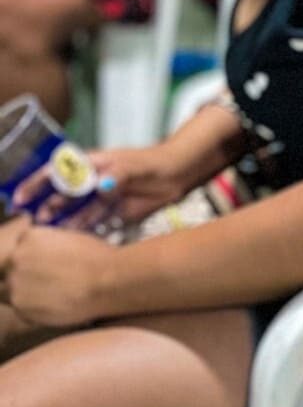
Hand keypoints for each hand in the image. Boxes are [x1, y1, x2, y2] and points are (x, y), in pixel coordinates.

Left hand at [0, 218, 115, 328]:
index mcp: (29, 237)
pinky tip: (56, 307)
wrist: (107, 281)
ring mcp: (15, 282)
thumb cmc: (99, 259)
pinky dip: (35, 311)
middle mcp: (16, 257)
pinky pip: (21, 310)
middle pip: (9, 270)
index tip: (42, 269)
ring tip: (53, 298)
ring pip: (9, 292)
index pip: (18, 250)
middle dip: (24, 278)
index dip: (30, 261)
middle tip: (48, 285)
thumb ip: (49, 247)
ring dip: (26, 296)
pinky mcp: (20, 305)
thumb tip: (47, 257)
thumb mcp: (71, 240)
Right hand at [14, 144, 185, 230]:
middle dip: (47, 208)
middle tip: (37, 224)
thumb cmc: (152, 164)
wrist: (177, 175)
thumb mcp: (133, 167)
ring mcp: (100, 197)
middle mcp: (91, 181)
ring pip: (75, 212)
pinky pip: (92, 222)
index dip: (36, 184)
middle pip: (62, 195)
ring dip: (62, 223)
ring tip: (50, 237)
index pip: (56, 172)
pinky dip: (81, 231)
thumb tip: (101, 186)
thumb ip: (117, 176)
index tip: (21, 198)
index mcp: (90, 165)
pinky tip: (71, 242)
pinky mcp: (112, 211)